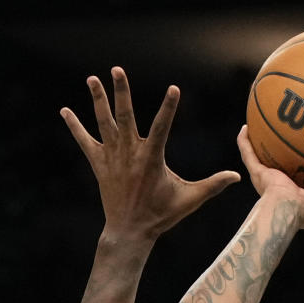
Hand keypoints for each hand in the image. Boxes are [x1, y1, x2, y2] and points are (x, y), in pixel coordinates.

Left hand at [61, 67, 239, 241]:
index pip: (162, 127)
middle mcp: (129, 155)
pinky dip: (75, 127)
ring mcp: (112, 159)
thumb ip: (212, 185)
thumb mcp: (189, 200)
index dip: (168, 108)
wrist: (130, 233)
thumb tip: (238, 177)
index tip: (174, 88)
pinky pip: (85, 143)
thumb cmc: (161, 216)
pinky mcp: (99, 165)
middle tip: (117, 69)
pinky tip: (65, 111)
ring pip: (104, 124)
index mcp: (151, 160)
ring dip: (98, 100)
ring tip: (92, 78)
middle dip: (121, 92)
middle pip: (124, 116)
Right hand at [236, 125, 303, 229]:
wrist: (287, 210)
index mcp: (295, 194)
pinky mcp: (256, 173)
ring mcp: (266, 178)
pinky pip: (248, 153)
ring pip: (259, 157)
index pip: (299, 179)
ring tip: (260, 126)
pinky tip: (245, 126)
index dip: (303, 169)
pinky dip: (244, 141)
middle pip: (278, 164)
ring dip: (258, 143)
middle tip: (287, 135)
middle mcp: (279, 184)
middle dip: (279, 152)